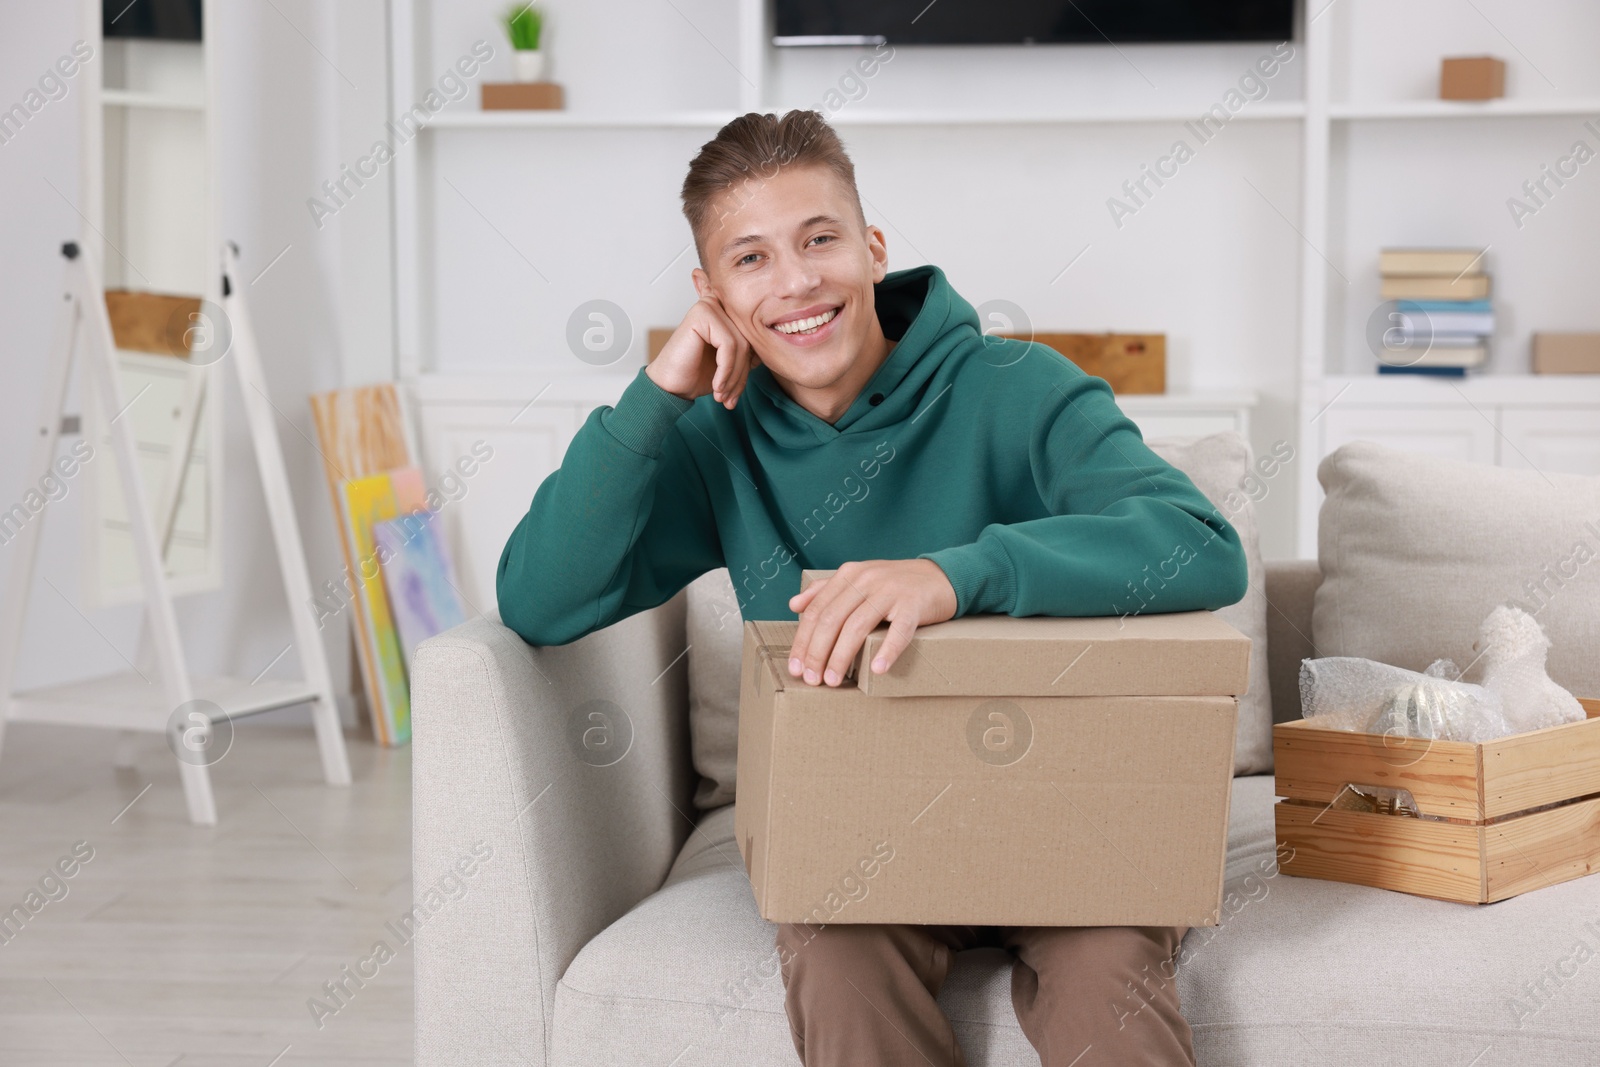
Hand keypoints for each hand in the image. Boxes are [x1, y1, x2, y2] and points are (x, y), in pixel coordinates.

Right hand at [646, 290, 760, 410]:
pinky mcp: (702, 315)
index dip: (748, 367)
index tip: (735, 393)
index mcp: (725, 311)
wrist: (670, 386)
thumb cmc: (697, 374)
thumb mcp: (732, 363)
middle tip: (730, 398)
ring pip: (741, 345)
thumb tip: (772, 349)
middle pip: (748, 341)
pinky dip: (726, 371)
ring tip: (723, 395)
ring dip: (734, 376)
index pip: (753, 337)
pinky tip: (716, 386)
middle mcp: (717, 303)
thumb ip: (749, 350)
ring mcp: (709, 306)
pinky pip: (729, 346)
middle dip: (742, 375)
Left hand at [785, 559, 957, 686]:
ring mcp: (890, 592)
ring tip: (833, 681)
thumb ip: (826, 590)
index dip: (803, 640)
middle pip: (832, 620)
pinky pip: (899, 631)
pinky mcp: (914, 605)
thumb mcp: (858, 580)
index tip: (795, 667)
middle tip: (812, 680)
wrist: (940, 577)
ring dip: (841, 657)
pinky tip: (877, 669)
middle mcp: (866, 580)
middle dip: (817, 653)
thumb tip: (793, 605)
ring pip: (857, 626)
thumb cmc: (894, 585)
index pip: (816, 611)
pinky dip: (887, 651)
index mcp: (849, 575)